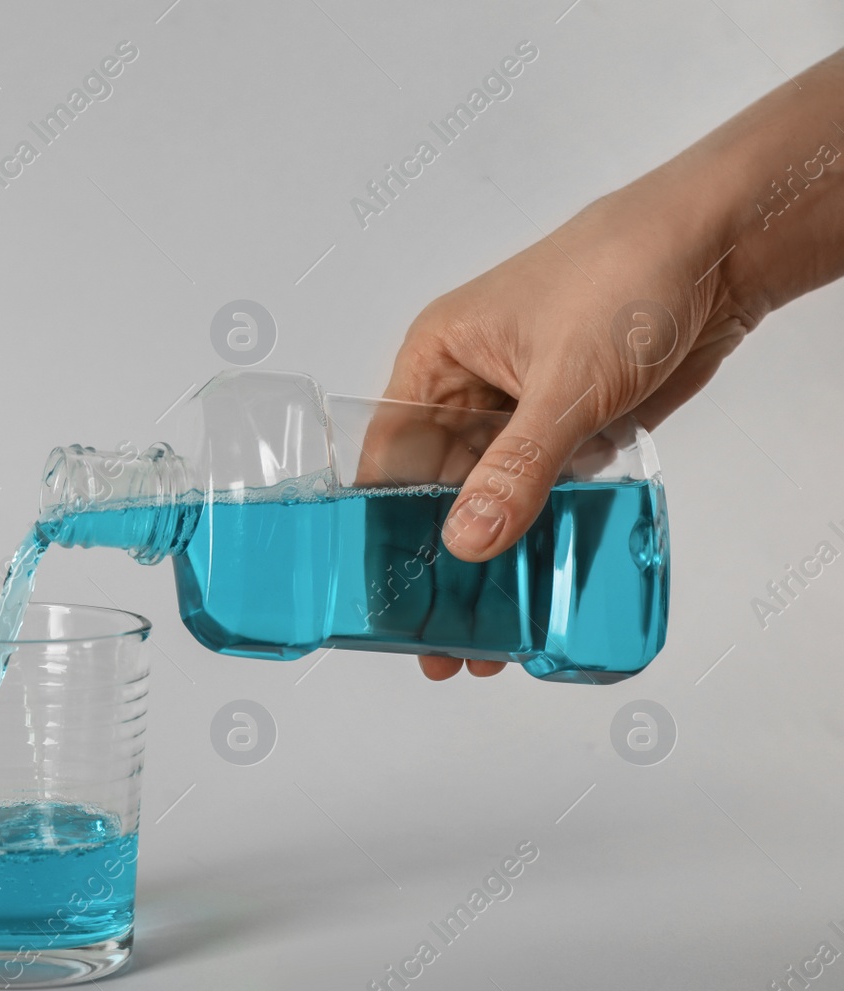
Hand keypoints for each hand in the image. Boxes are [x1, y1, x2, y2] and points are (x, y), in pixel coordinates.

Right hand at [382, 182, 751, 679]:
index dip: (382, 525)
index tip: (385, 591)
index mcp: (436, 358)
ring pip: (489, 495)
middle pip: (435, 488)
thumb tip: (468, 541)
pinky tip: (538, 579)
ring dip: (493, 553)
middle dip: (441, 558)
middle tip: (444, 632)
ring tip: (493, 624)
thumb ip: (516, 469)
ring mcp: (520, 408)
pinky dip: (540, 529)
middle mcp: (468, 386)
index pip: (387, 455)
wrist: (722, 244)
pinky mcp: (569, 424)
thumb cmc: (626, 272)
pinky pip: (541, 489)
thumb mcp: (563, 382)